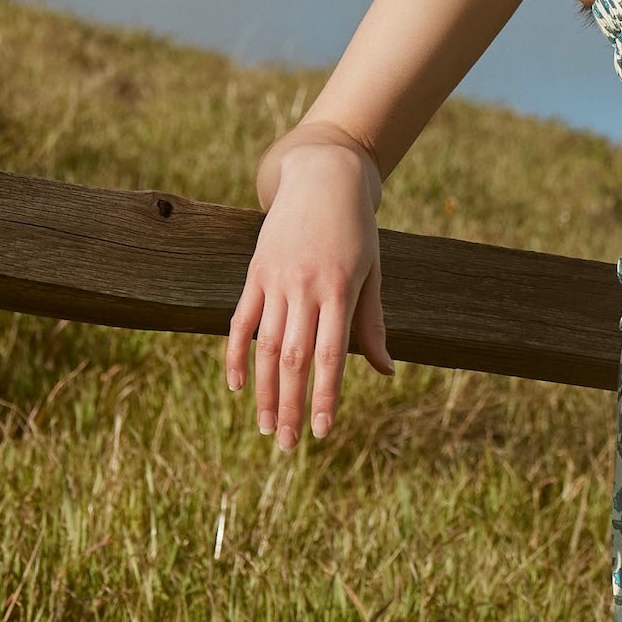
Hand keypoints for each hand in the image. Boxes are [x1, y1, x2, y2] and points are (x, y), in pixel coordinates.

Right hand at [225, 138, 392, 448]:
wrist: (323, 177)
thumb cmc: (357, 229)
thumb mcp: (372, 272)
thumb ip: (371, 322)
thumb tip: (385, 371)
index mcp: (339, 289)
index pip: (331, 356)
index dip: (325, 396)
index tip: (322, 431)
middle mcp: (304, 287)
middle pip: (295, 359)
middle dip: (292, 405)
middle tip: (290, 445)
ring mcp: (275, 280)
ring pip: (266, 347)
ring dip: (265, 391)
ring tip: (268, 427)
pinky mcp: (254, 273)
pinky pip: (240, 321)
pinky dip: (235, 356)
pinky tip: (237, 388)